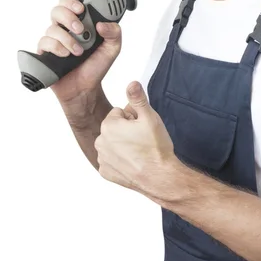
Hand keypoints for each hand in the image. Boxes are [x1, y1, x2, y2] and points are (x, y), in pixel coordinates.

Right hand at [36, 0, 121, 101]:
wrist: (85, 89)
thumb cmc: (95, 67)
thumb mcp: (112, 49)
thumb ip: (114, 33)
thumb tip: (102, 24)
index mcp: (80, 24)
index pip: (70, 5)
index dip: (72, 3)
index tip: (81, 9)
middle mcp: (65, 30)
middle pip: (56, 11)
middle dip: (68, 17)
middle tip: (80, 29)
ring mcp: (55, 41)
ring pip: (51, 28)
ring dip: (67, 39)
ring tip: (78, 52)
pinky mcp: (46, 53)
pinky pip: (44, 42)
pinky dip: (56, 47)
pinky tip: (65, 55)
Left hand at [94, 81, 175, 197]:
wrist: (160, 177)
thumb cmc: (155, 149)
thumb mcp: (149, 117)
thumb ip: (137, 98)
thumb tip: (131, 83)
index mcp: (109, 126)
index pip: (120, 112)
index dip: (133, 118)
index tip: (142, 127)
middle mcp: (100, 142)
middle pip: (115, 127)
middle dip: (127, 130)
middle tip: (142, 139)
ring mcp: (102, 159)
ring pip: (113, 143)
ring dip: (123, 145)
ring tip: (139, 151)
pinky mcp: (106, 173)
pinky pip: (111, 160)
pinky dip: (121, 160)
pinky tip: (134, 162)